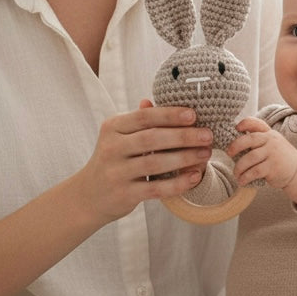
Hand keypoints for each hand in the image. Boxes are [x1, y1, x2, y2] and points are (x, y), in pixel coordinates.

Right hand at [77, 101, 212, 222]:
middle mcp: (111, 148)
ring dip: (185, 158)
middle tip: (207, 135)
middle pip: (152, 138)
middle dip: (184, 136)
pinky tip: (194, 177)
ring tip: (206, 154)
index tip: (194, 115)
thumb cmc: (113, 160)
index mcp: (112, 128)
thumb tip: (152, 100)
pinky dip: (178, 183)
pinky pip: (156, 188)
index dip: (170, 115)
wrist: (89, 195)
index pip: (144, 117)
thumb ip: (138, 120)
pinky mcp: (124, 194)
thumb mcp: (120, 136)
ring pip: (155, 163)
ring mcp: (116, 172)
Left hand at [228, 117, 296, 204]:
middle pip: (249, 140)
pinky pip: (254, 171)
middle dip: (236, 146)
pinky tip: (242, 181)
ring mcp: (273, 154)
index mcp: (269, 133)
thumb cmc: (279, 156)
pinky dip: (245, 177)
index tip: (236, 128)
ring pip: (250, 158)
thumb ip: (258, 139)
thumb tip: (234, 141)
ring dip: (239, 167)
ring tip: (236, 174)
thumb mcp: (272, 142)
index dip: (245, 123)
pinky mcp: (273, 167)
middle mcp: (271, 141)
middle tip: (229, 153)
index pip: (256, 124)